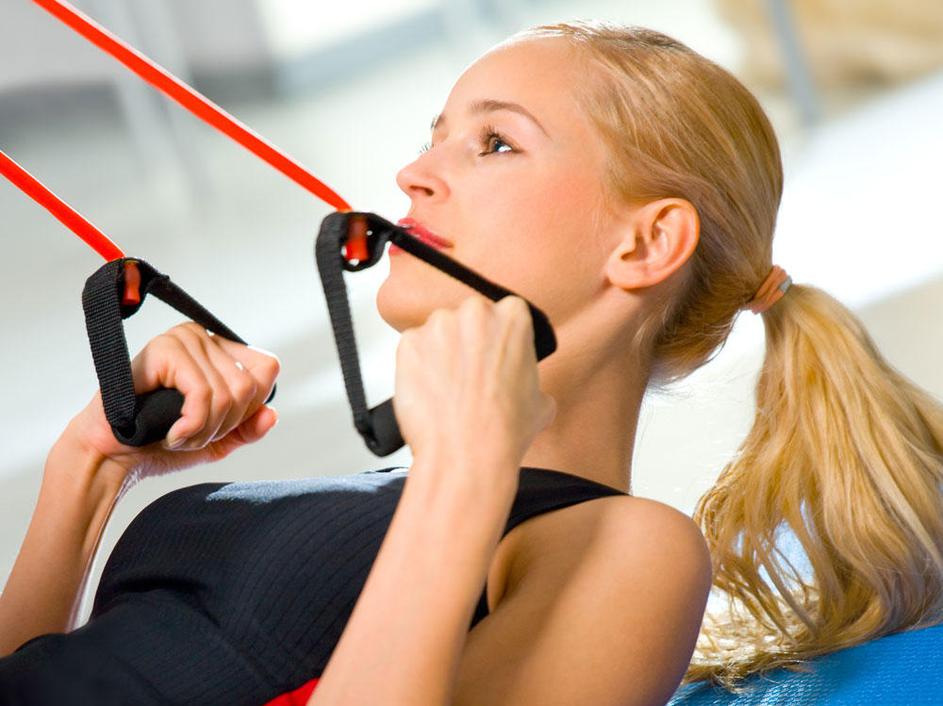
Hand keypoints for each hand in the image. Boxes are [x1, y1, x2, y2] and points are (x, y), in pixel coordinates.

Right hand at [65, 321, 280, 484]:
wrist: (113, 457)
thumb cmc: (159, 443)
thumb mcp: (217, 440)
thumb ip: (247, 428)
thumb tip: (271, 413)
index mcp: (218, 349)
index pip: (267, 367)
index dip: (249, 406)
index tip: (216, 425)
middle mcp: (202, 336)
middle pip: (249, 384)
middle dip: (224, 424)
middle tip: (192, 435)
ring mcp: (182, 339)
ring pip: (228, 393)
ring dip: (205, 430)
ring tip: (179, 435)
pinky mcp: (164, 351)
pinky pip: (203, 394)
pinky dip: (192, 426)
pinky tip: (172, 434)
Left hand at [392, 295, 555, 468]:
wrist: (467, 454)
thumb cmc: (502, 430)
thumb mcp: (541, 402)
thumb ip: (529, 378)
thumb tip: (527, 389)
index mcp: (512, 316)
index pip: (504, 314)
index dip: (498, 340)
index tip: (494, 358)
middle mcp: (474, 313)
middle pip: (469, 320)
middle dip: (468, 344)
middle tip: (471, 378)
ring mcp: (439, 326)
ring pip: (439, 334)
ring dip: (442, 354)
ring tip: (450, 390)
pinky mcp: (409, 343)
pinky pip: (413, 349)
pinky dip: (418, 367)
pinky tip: (432, 392)